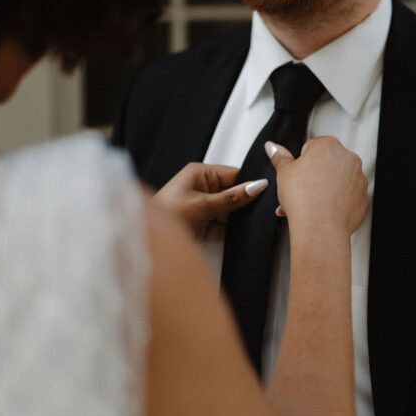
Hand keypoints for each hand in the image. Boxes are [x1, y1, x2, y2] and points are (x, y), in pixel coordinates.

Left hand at [153, 162, 267, 240]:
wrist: (147, 242)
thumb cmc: (166, 215)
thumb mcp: (203, 205)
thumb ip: (232, 198)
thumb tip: (257, 186)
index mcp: (200, 174)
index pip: (233, 175)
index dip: (250, 184)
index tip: (268, 193)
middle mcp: (202, 188)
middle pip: (233, 194)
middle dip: (246, 204)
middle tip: (265, 211)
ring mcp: (203, 208)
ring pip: (230, 212)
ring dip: (240, 219)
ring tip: (256, 224)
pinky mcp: (203, 226)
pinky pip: (224, 226)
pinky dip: (232, 232)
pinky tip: (245, 235)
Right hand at [267, 136, 366, 235]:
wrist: (320, 228)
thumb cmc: (303, 199)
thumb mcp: (284, 173)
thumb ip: (279, 157)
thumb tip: (272, 147)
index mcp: (328, 145)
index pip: (312, 148)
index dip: (301, 164)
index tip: (297, 175)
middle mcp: (348, 158)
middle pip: (326, 164)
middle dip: (314, 176)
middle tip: (302, 190)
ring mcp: (359, 178)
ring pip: (338, 181)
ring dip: (325, 189)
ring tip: (311, 203)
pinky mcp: (362, 197)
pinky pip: (347, 197)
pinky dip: (337, 202)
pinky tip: (323, 210)